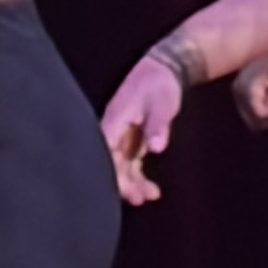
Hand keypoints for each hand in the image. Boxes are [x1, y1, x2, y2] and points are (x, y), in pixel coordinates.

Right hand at [101, 53, 184, 205]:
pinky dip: (139, 177)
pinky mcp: (130, 139)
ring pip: (120, 166)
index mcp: (113, 121)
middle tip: (141, 199)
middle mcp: (113, 131)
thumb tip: (156, 148)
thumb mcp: (162, 103)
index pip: (105, 153)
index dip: (112, 174)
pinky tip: (152, 190)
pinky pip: (129, 163)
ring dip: (133, 183)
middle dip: (124, 184)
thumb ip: (157, 125)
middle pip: (110, 164)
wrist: (163, 69)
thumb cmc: (160, 84)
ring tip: (150, 196)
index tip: (126, 190)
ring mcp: (121, 136)